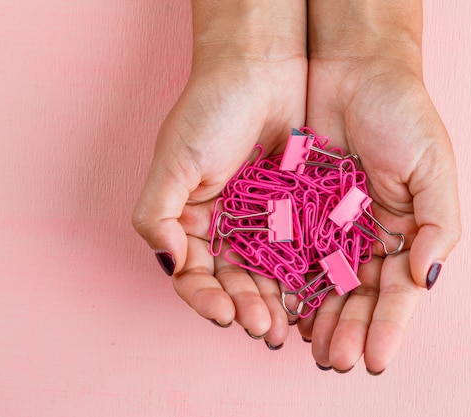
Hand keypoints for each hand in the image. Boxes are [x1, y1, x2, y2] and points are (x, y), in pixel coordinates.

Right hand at [132, 1, 306, 347]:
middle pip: (234, 280)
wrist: (262, 68)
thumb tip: (169, 265)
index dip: (206, 299)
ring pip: (269, 273)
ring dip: (274, 302)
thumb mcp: (174, 161)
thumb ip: (159, 215)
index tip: (224, 315)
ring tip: (286, 325)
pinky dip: (303, 275)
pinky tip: (310, 296)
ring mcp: (264, 221)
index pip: (194, 274)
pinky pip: (301, 249)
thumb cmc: (211, 110)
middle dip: (246, 307)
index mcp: (192, 220)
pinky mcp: (297, 210)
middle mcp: (227, 226)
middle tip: (264, 329)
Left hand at [300, 0, 460, 372]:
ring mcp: (329, 228)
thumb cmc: (402, 114)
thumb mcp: (432, 165)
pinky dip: (288, 284)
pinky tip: (285, 310)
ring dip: (318, 319)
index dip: (388, 327)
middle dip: (348, 331)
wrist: (352, 70)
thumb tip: (425, 279)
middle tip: (335, 360)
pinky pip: (290, 255)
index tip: (375, 360)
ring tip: (309, 347)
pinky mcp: (294, 212)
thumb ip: (437, 225)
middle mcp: (365, 238)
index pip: (397, 292)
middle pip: (357, 297)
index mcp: (403, 234)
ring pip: (323, 285)